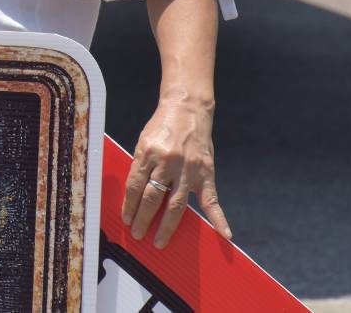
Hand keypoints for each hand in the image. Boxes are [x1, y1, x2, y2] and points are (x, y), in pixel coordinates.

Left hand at [122, 92, 230, 248]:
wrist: (187, 108)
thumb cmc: (162, 126)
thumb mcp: (144, 141)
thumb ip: (141, 165)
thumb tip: (133, 194)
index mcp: (148, 152)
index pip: (135, 186)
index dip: (129, 205)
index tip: (126, 219)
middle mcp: (167, 161)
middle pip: (152, 197)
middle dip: (143, 219)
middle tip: (137, 234)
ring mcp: (188, 168)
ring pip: (176, 204)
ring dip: (166, 226)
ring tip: (159, 241)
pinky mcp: (206, 172)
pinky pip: (211, 199)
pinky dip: (219, 219)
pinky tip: (224, 235)